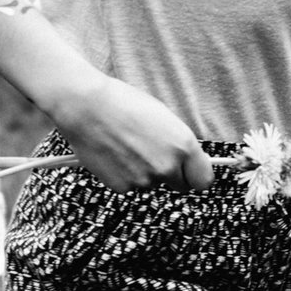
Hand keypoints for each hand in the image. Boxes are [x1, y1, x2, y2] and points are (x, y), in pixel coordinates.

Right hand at [54, 74, 212, 192]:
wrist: (87, 107)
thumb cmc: (123, 103)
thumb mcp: (163, 117)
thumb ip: (178, 142)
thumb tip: (184, 159)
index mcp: (183, 145)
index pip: (203, 179)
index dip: (196, 176)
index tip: (189, 172)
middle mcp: (167, 166)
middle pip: (180, 186)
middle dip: (171, 175)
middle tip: (154, 156)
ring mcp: (145, 179)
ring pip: (152, 183)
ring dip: (144, 171)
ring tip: (126, 145)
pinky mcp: (123, 187)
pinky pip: (130, 185)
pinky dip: (124, 174)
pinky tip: (114, 153)